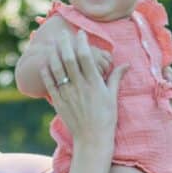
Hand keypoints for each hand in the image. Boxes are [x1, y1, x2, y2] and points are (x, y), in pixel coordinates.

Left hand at [39, 31, 127, 146]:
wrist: (92, 139)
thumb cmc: (106, 118)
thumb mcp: (113, 97)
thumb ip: (116, 78)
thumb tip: (126, 64)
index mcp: (94, 83)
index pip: (86, 57)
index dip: (82, 43)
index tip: (81, 33)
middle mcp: (80, 87)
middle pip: (69, 59)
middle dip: (65, 43)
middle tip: (63, 32)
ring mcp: (68, 94)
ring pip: (57, 69)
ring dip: (54, 55)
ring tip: (52, 44)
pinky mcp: (59, 102)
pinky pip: (50, 84)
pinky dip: (46, 72)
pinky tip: (45, 63)